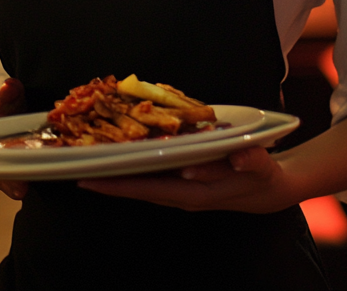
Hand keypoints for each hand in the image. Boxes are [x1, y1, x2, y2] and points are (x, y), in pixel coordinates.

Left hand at [77, 145, 296, 213]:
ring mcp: (180, 188)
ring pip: (142, 183)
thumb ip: (250, 162)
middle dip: (108, 179)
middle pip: (137, 188)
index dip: (118, 185)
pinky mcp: (183, 180)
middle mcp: (181, 193)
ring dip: (118, 174)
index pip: (148, 189)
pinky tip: (123, 153)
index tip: (89, 179)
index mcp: (194, 193)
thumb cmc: (263, 178)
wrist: (271, 189)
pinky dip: (136, 166)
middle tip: (76, 166)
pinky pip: (153, 175)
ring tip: (91, 159)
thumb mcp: (262, 169)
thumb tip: (237, 158)